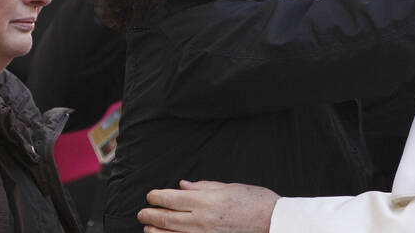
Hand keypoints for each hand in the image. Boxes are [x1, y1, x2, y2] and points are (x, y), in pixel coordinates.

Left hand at [137, 180, 279, 232]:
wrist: (272, 222)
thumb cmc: (255, 201)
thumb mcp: (229, 187)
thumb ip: (203, 187)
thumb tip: (183, 186)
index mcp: (207, 201)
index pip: (173, 198)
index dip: (157, 197)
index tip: (150, 196)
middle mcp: (202, 220)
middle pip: (168, 219)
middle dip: (151, 216)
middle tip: (142, 213)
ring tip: (148, 229)